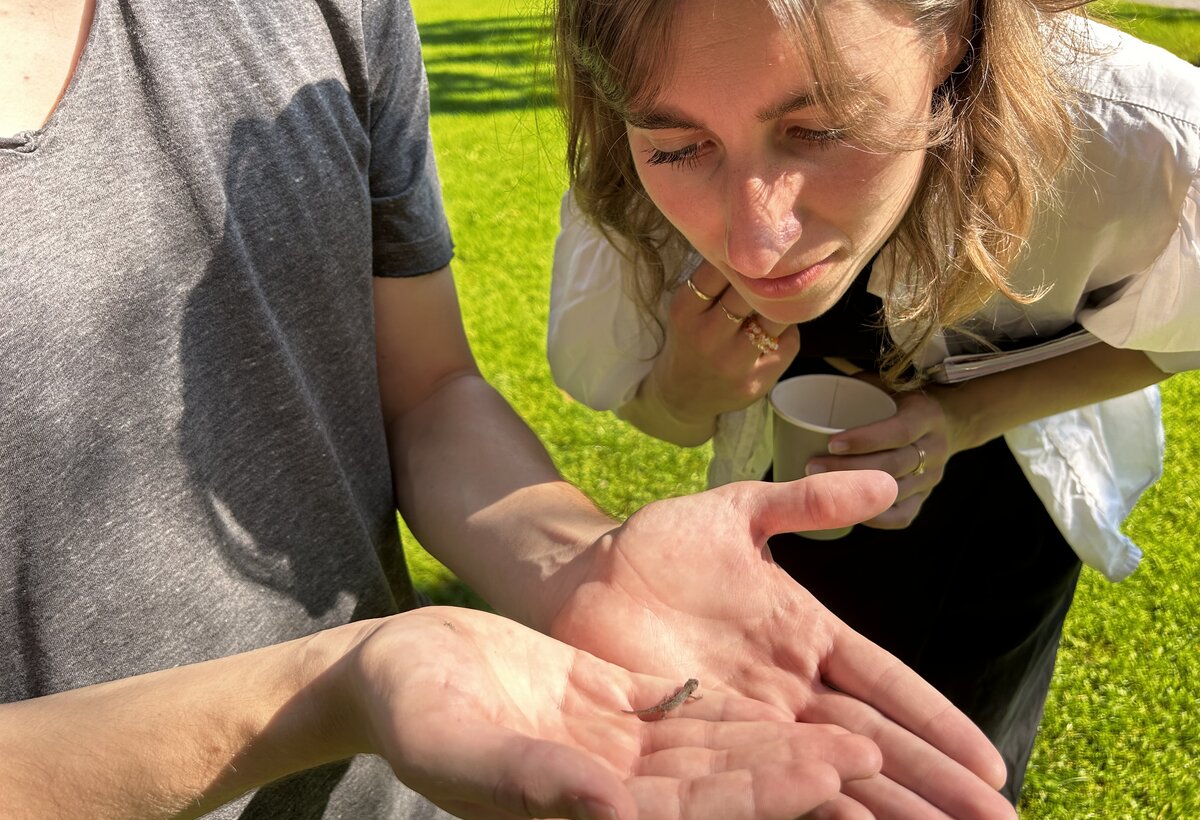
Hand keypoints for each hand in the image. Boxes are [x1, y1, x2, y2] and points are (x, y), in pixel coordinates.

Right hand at [342, 606, 882, 819]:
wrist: (394, 667)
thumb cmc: (408, 709)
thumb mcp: (456, 743)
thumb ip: (528, 779)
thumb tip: (608, 809)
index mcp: (572, 812)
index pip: (684, 814)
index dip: (757, 797)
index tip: (823, 777)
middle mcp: (607, 793)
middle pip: (717, 789)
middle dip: (793, 778)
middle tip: (869, 758)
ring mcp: (614, 752)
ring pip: (713, 753)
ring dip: (780, 748)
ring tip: (853, 738)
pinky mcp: (612, 709)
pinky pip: (685, 713)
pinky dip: (736, 713)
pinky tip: (789, 706)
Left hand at [551, 472, 1015, 818]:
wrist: (584, 572)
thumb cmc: (661, 545)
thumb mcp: (740, 512)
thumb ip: (807, 504)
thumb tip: (887, 486)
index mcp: (808, 636)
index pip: (888, 685)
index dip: (937, 723)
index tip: (992, 765)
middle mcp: (789, 689)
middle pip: (873, 743)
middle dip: (934, 786)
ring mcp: (748, 720)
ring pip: (827, 773)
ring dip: (884, 809)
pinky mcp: (700, 740)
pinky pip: (759, 781)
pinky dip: (805, 807)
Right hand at [643, 261, 798, 432]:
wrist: (683, 395)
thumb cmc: (690, 339)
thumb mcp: (687, 309)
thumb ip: (713, 282)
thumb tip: (757, 244)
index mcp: (685, 311)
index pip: (718, 270)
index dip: (741, 257)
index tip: (754, 248)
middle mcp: (707, 337)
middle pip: (751, 292)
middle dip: (767, 279)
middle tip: (778, 268)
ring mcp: (733, 363)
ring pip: (776, 317)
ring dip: (783, 305)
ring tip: (782, 298)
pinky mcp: (756, 381)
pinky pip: (788, 342)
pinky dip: (787, 331)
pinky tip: (775, 332)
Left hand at [808, 385, 959, 528]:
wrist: (948, 423)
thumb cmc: (902, 400)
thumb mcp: (889, 384)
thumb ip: (858, 387)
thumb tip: (814, 391)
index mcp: (927, 416)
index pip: (900, 431)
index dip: (866, 439)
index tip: (831, 442)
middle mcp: (934, 449)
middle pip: (892, 465)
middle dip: (849, 469)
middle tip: (811, 466)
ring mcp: (931, 477)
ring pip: (893, 491)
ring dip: (854, 492)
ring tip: (818, 486)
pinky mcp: (924, 498)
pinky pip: (901, 516)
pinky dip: (872, 516)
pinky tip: (846, 509)